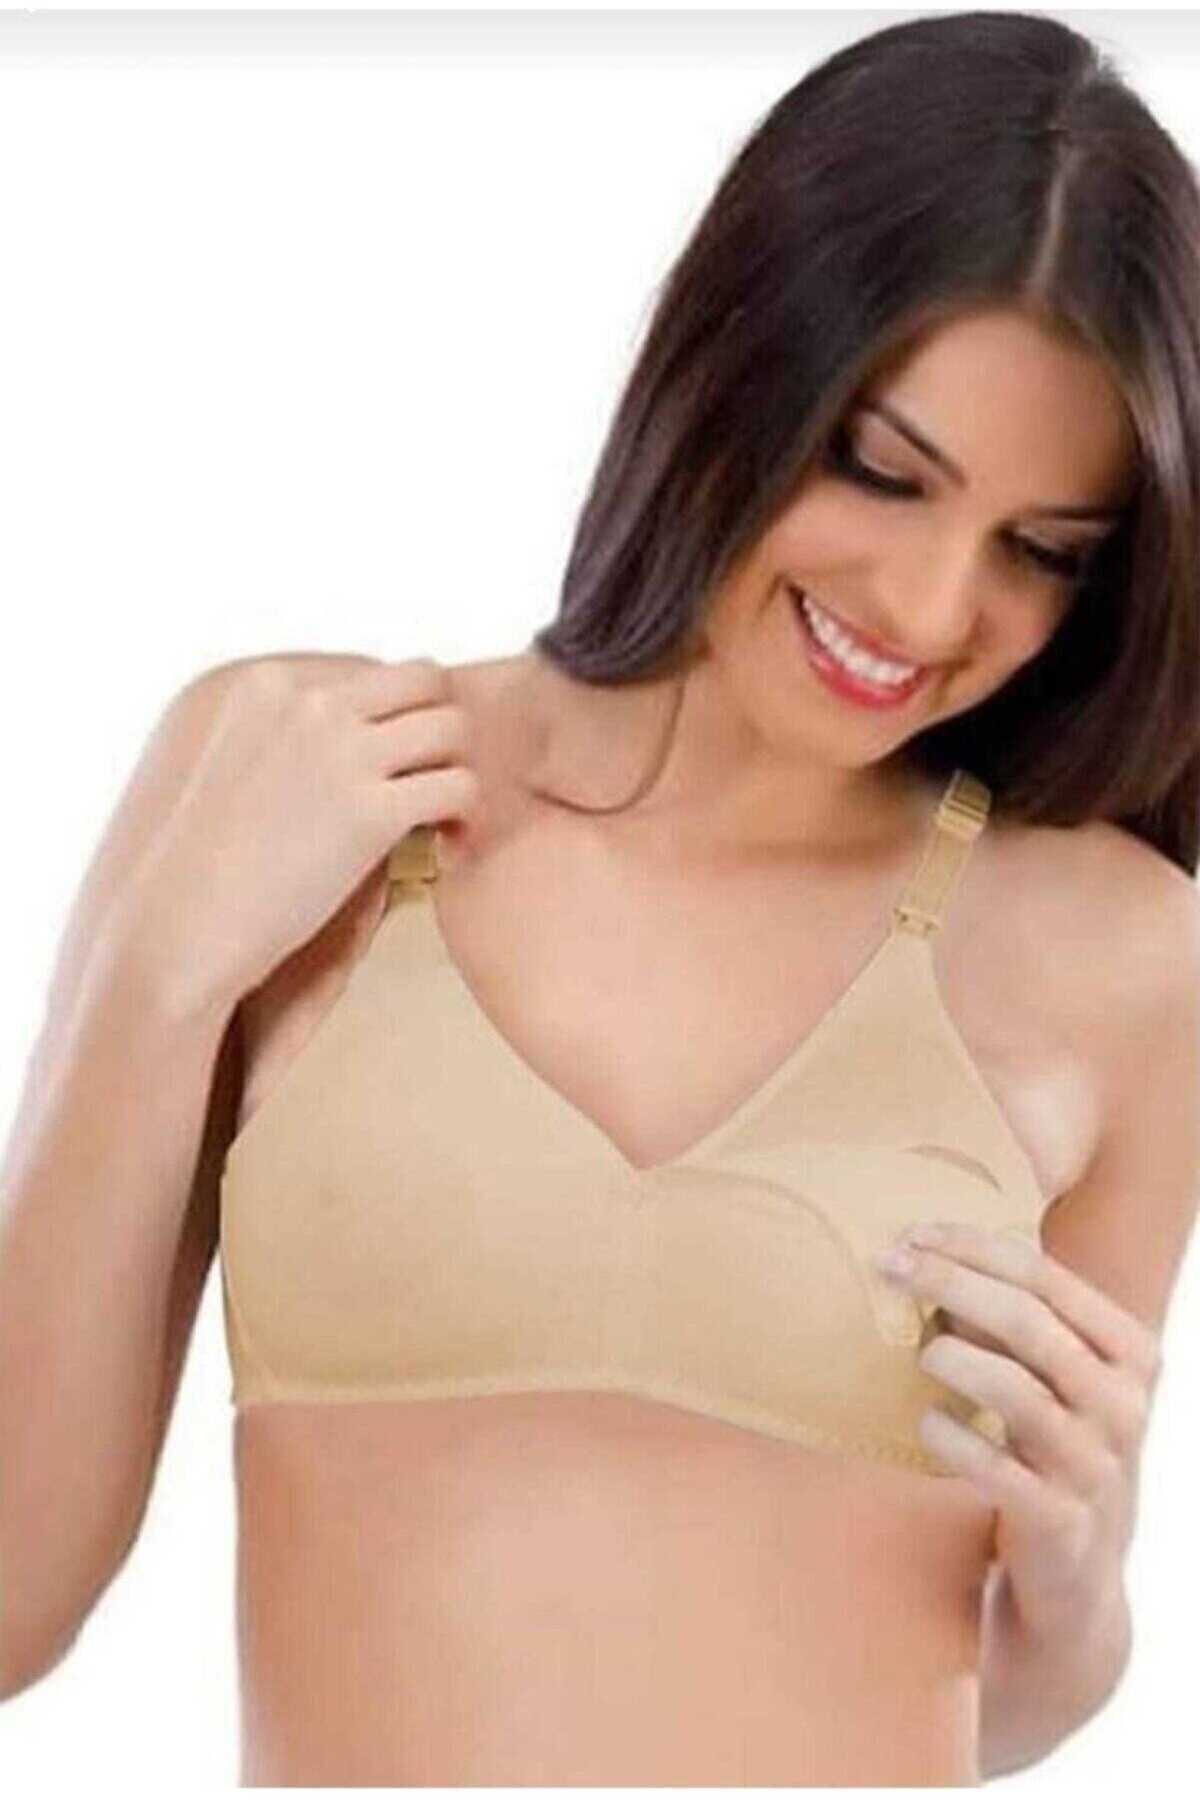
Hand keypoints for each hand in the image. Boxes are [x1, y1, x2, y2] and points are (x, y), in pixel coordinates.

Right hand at [127, 655, 479, 1007]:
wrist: (182, 923)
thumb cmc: (205, 864)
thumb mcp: (235, 764)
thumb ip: (290, 736)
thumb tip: (361, 744)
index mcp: (268, 684)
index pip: (372, 671)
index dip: (396, 718)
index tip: (395, 764)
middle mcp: (309, 704)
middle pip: (424, 679)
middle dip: (442, 726)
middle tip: (436, 778)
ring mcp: (342, 754)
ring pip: (452, 727)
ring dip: (461, 768)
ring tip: (447, 818)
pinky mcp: (372, 811)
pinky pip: (458, 787)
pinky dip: (468, 818)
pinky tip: (450, 848)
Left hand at [876, 1220, 1160, 1638]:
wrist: (1076, 1582)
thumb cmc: (1050, 1451)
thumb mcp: (1053, 1381)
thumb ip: (1011, 1321)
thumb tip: (920, 1255)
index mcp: (1129, 1353)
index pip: (1045, 1276)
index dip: (972, 1247)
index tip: (911, 1234)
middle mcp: (1124, 1406)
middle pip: (1029, 1322)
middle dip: (950, 1283)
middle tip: (888, 1265)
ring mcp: (1096, 1469)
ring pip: (1021, 1393)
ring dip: (957, 1358)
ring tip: (921, 1349)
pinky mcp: (1061, 1524)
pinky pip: (1000, 1472)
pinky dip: (955, 1441)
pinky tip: (926, 1424)